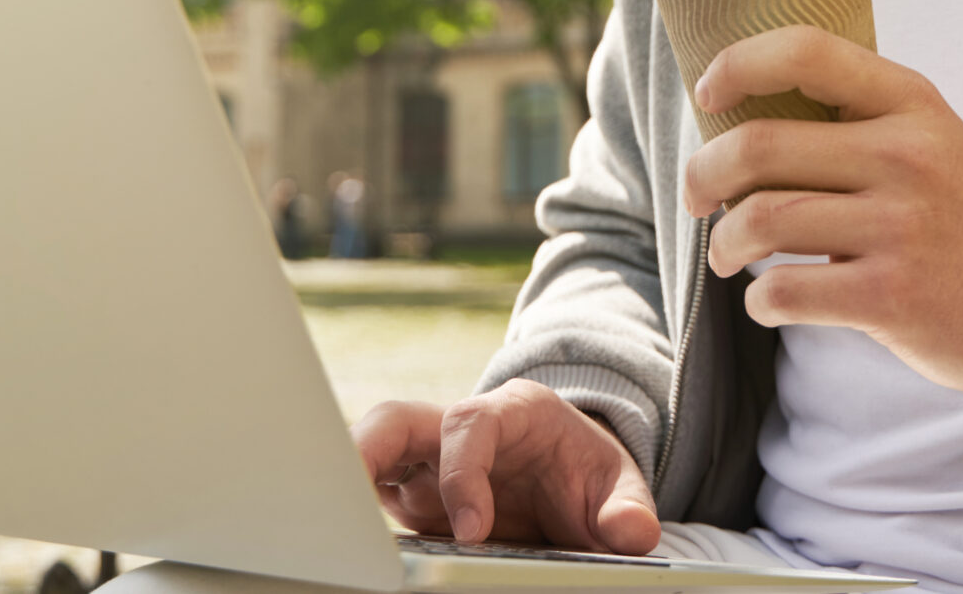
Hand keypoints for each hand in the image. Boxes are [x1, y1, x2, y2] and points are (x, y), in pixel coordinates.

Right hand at [353, 379, 659, 552]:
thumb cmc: (588, 475)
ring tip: (329, 531)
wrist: (573, 476)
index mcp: (512, 412)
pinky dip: (357, 518)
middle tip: (348, 502)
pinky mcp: (413, 497)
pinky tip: (349, 550)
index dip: (464, 475)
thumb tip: (633, 534)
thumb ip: (626, 509)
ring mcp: (429, 463)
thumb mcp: (619, 486)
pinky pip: (373, 496)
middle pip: (395, 420)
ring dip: (347, 485)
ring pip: (371, 454)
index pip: (469, 425)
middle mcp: (459, 430)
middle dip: (366, 452)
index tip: (474, 531)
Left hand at [684, 24, 962, 406]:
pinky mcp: (893, 299)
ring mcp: (901, 229)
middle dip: (702, 175)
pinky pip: (783, 291)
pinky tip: (768, 298)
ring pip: (760, 221)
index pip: (805, 51)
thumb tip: (740, 117)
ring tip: (727, 255)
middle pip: (758, 146)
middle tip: (696, 198)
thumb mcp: (932, 140)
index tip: (706, 95)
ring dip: (723, 245)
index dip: (736, 64)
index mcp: (911, 104)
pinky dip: (758, 299)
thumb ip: (857, 120)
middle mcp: (906, 156)